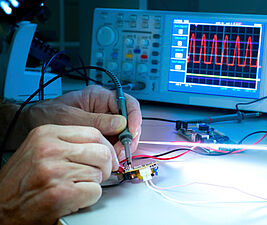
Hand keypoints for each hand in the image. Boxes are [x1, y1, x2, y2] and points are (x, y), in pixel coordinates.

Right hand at [0, 124, 116, 224]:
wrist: (1, 207)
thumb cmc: (22, 181)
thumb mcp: (40, 149)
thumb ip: (69, 143)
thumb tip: (103, 145)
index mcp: (46, 134)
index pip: (93, 132)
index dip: (106, 147)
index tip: (107, 156)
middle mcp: (50, 149)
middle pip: (101, 152)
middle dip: (105, 166)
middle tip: (97, 174)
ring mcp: (55, 171)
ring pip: (99, 173)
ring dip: (93, 183)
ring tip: (75, 186)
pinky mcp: (60, 193)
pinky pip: (95, 191)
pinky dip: (89, 198)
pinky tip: (74, 198)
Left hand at [25, 85, 141, 160]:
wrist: (30, 127)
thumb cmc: (45, 116)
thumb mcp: (70, 118)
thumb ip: (96, 121)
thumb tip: (121, 123)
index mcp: (98, 97)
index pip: (127, 102)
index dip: (134, 117)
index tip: (133, 132)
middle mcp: (103, 109)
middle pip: (129, 121)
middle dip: (129, 137)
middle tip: (122, 151)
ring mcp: (102, 123)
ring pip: (123, 134)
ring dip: (122, 147)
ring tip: (114, 158)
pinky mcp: (99, 135)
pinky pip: (114, 142)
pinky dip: (114, 152)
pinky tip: (109, 158)